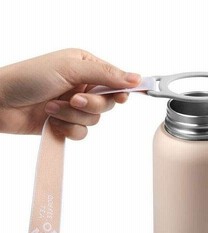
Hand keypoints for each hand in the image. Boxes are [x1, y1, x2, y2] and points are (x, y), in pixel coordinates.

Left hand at [0, 49, 140, 139]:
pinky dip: (68, 128)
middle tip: (74, 100)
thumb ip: (105, 74)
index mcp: (85, 66)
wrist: (0, 103)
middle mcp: (83, 86)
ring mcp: (75, 106)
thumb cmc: (29, 78)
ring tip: (52, 107)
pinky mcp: (67, 123)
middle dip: (90, 105)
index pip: (115, 79)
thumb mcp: (70, 68)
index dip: (121, 90)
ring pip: (95, 119)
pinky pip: (82, 132)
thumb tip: (135, 78)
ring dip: (72, 116)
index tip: (122, 97)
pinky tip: (52, 121)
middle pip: (108, 103)